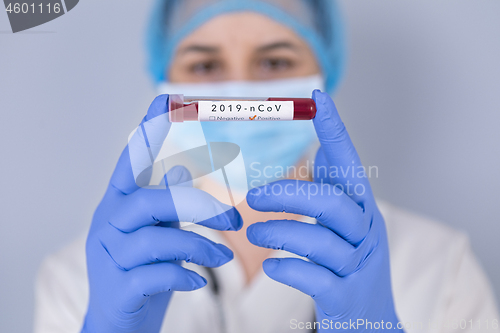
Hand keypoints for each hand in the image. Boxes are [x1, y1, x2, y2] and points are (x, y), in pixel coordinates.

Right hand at [82, 95, 241, 332]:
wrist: (115, 322)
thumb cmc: (141, 269)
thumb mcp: (157, 232)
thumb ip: (168, 203)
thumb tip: (184, 169)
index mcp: (119, 203)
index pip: (133, 159)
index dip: (151, 129)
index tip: (170, 98)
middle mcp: (109, 223)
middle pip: (152, 201)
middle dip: (200, 207)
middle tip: (236, 219)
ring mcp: (110, 256)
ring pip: (156, 238)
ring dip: (199, 246)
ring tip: (224, 256)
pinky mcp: (120, 288)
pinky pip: (156, 274)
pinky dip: (184, 274)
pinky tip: (197, 279)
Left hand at [246, 90, 401, 331]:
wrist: (371, 319)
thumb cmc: (348, 261)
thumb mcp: (342, 222)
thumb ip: (331, 188)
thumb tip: (320, 146)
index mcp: (360, 207)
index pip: (349, 162)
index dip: (335, 130)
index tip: (318, 98)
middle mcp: (365, 231)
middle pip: (332, 204)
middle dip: (289, 195)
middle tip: (252, 197)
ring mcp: (359, 265)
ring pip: (323, 242)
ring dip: (282, 233)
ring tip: (253, 232)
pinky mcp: (346, 297)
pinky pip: (317, 279)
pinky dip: (290, 268)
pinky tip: (271, 266)